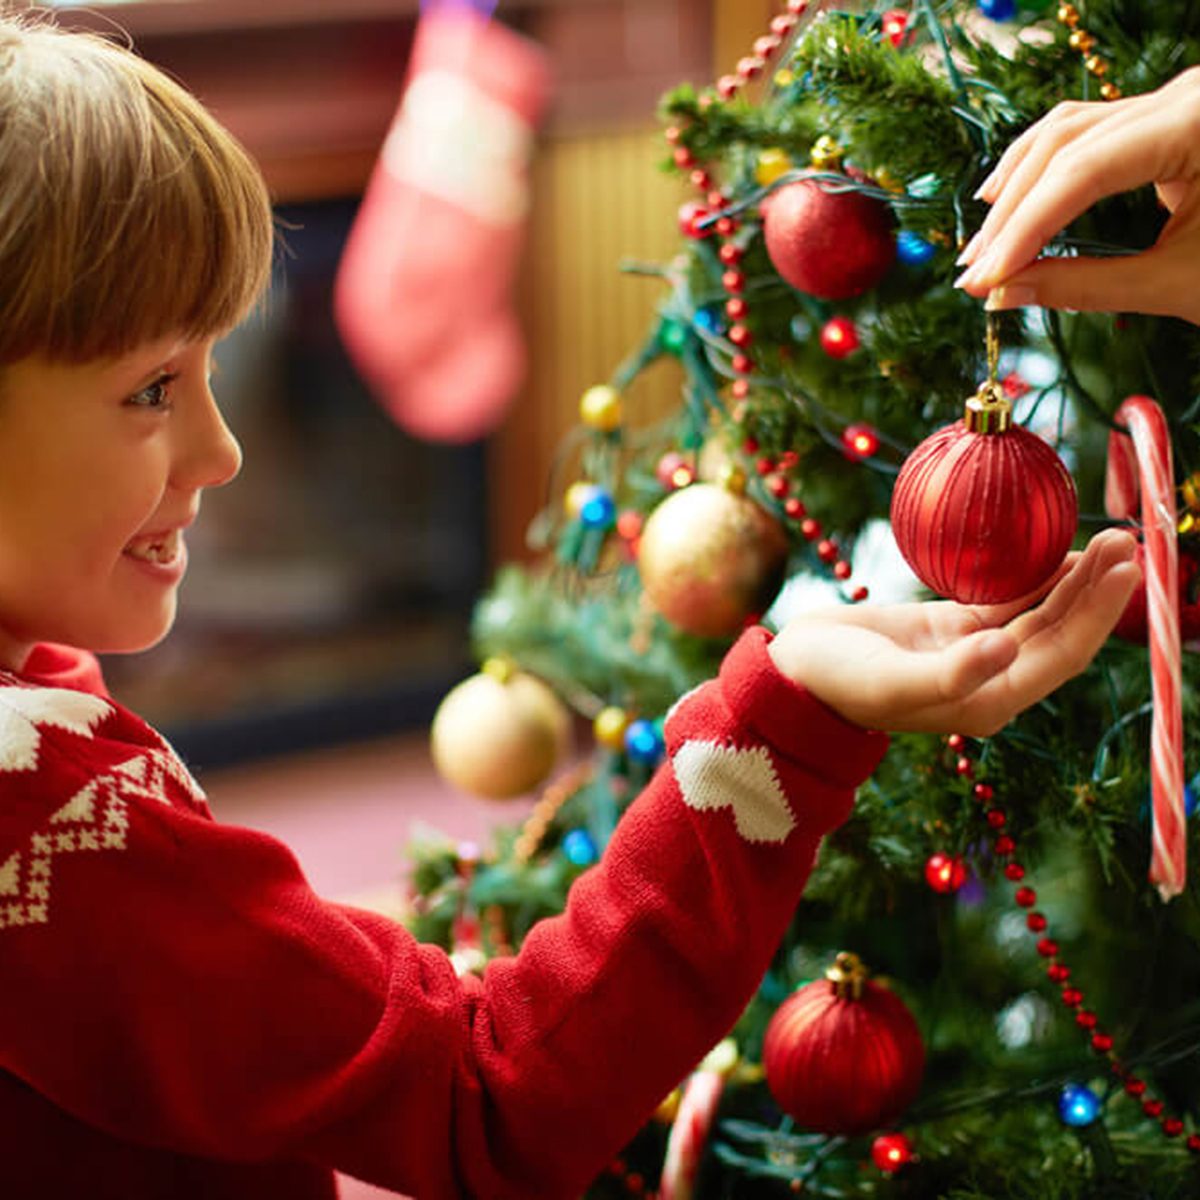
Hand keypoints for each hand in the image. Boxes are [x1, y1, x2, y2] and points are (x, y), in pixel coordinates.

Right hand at [768, 529, 1138, 736]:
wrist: (794, 674)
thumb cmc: (837, 684)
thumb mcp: (891, 682)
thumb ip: (952, 674)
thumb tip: (1009, 646)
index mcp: (986, 700)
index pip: (1059, 654)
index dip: (1096, 613)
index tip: (1125, 568)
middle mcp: (989, 678)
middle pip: (1058, 631)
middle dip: (1095, 589)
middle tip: (1126, 538)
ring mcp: (971, 651)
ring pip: (1037, 612)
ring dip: (1071, 579)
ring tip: (1104, 537)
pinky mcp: (949, 628)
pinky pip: (1004, 599)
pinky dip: (1030, 576)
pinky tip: (1053, 550)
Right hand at [954, 67, 1199, 324]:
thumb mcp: (1177, 283)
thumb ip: (1084, 287)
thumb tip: (1002, 295)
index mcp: (1197, 123)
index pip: (1082, 169)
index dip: (1024, 229)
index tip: (982, 281)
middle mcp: (1182, 96)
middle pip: (1064, 142)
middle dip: (1012, 213)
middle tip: (973, 275)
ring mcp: (1171, 103)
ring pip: (1067, 131)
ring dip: (1018, 191)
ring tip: (984, 248)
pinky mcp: (1163, 121)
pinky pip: (1086, 134)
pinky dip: (1044, 173)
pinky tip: (1010, 202)